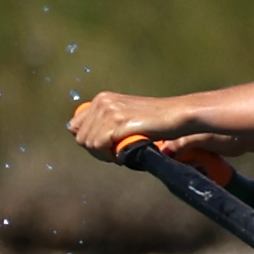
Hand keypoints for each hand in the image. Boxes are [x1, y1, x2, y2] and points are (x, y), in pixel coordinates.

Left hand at [67, 92, 207, 158]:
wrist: (178, 115)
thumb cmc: (155, 121)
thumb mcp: (125, 117)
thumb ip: (104, 123)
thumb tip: (79, 135)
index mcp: (102, 99)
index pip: (75, 127)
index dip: (90, 141)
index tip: (107, 147)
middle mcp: (102, 102)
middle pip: (81, 138)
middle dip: (97, 151)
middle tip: (117, 152)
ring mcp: (109, 110)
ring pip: (89, 144)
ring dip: (105, 154)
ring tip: (123, 150)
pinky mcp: (117, 121)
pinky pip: (100, 146)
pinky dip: (111, 155)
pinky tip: (126, 150)